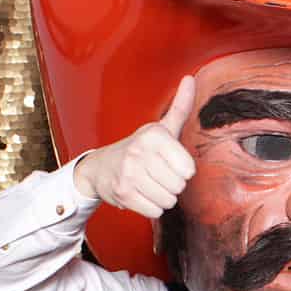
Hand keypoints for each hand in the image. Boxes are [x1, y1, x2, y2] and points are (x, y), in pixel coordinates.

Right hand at [74, 75, 196, 217]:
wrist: (100, 167)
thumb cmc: (139, 148)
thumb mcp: (161, 127)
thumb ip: (180, 107)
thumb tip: (191, 79)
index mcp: (154, 135)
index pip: (189, 170)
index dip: (183, 171)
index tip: (169, 163)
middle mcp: (140, 152)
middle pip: (179, 187)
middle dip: (172, 185)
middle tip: (156, 174)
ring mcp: (129, 173)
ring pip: (168, 201)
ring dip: (162, 197)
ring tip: (148, 183)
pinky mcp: (123, 193)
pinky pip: (155, 211)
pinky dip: (151, 207)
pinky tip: (140, 194)